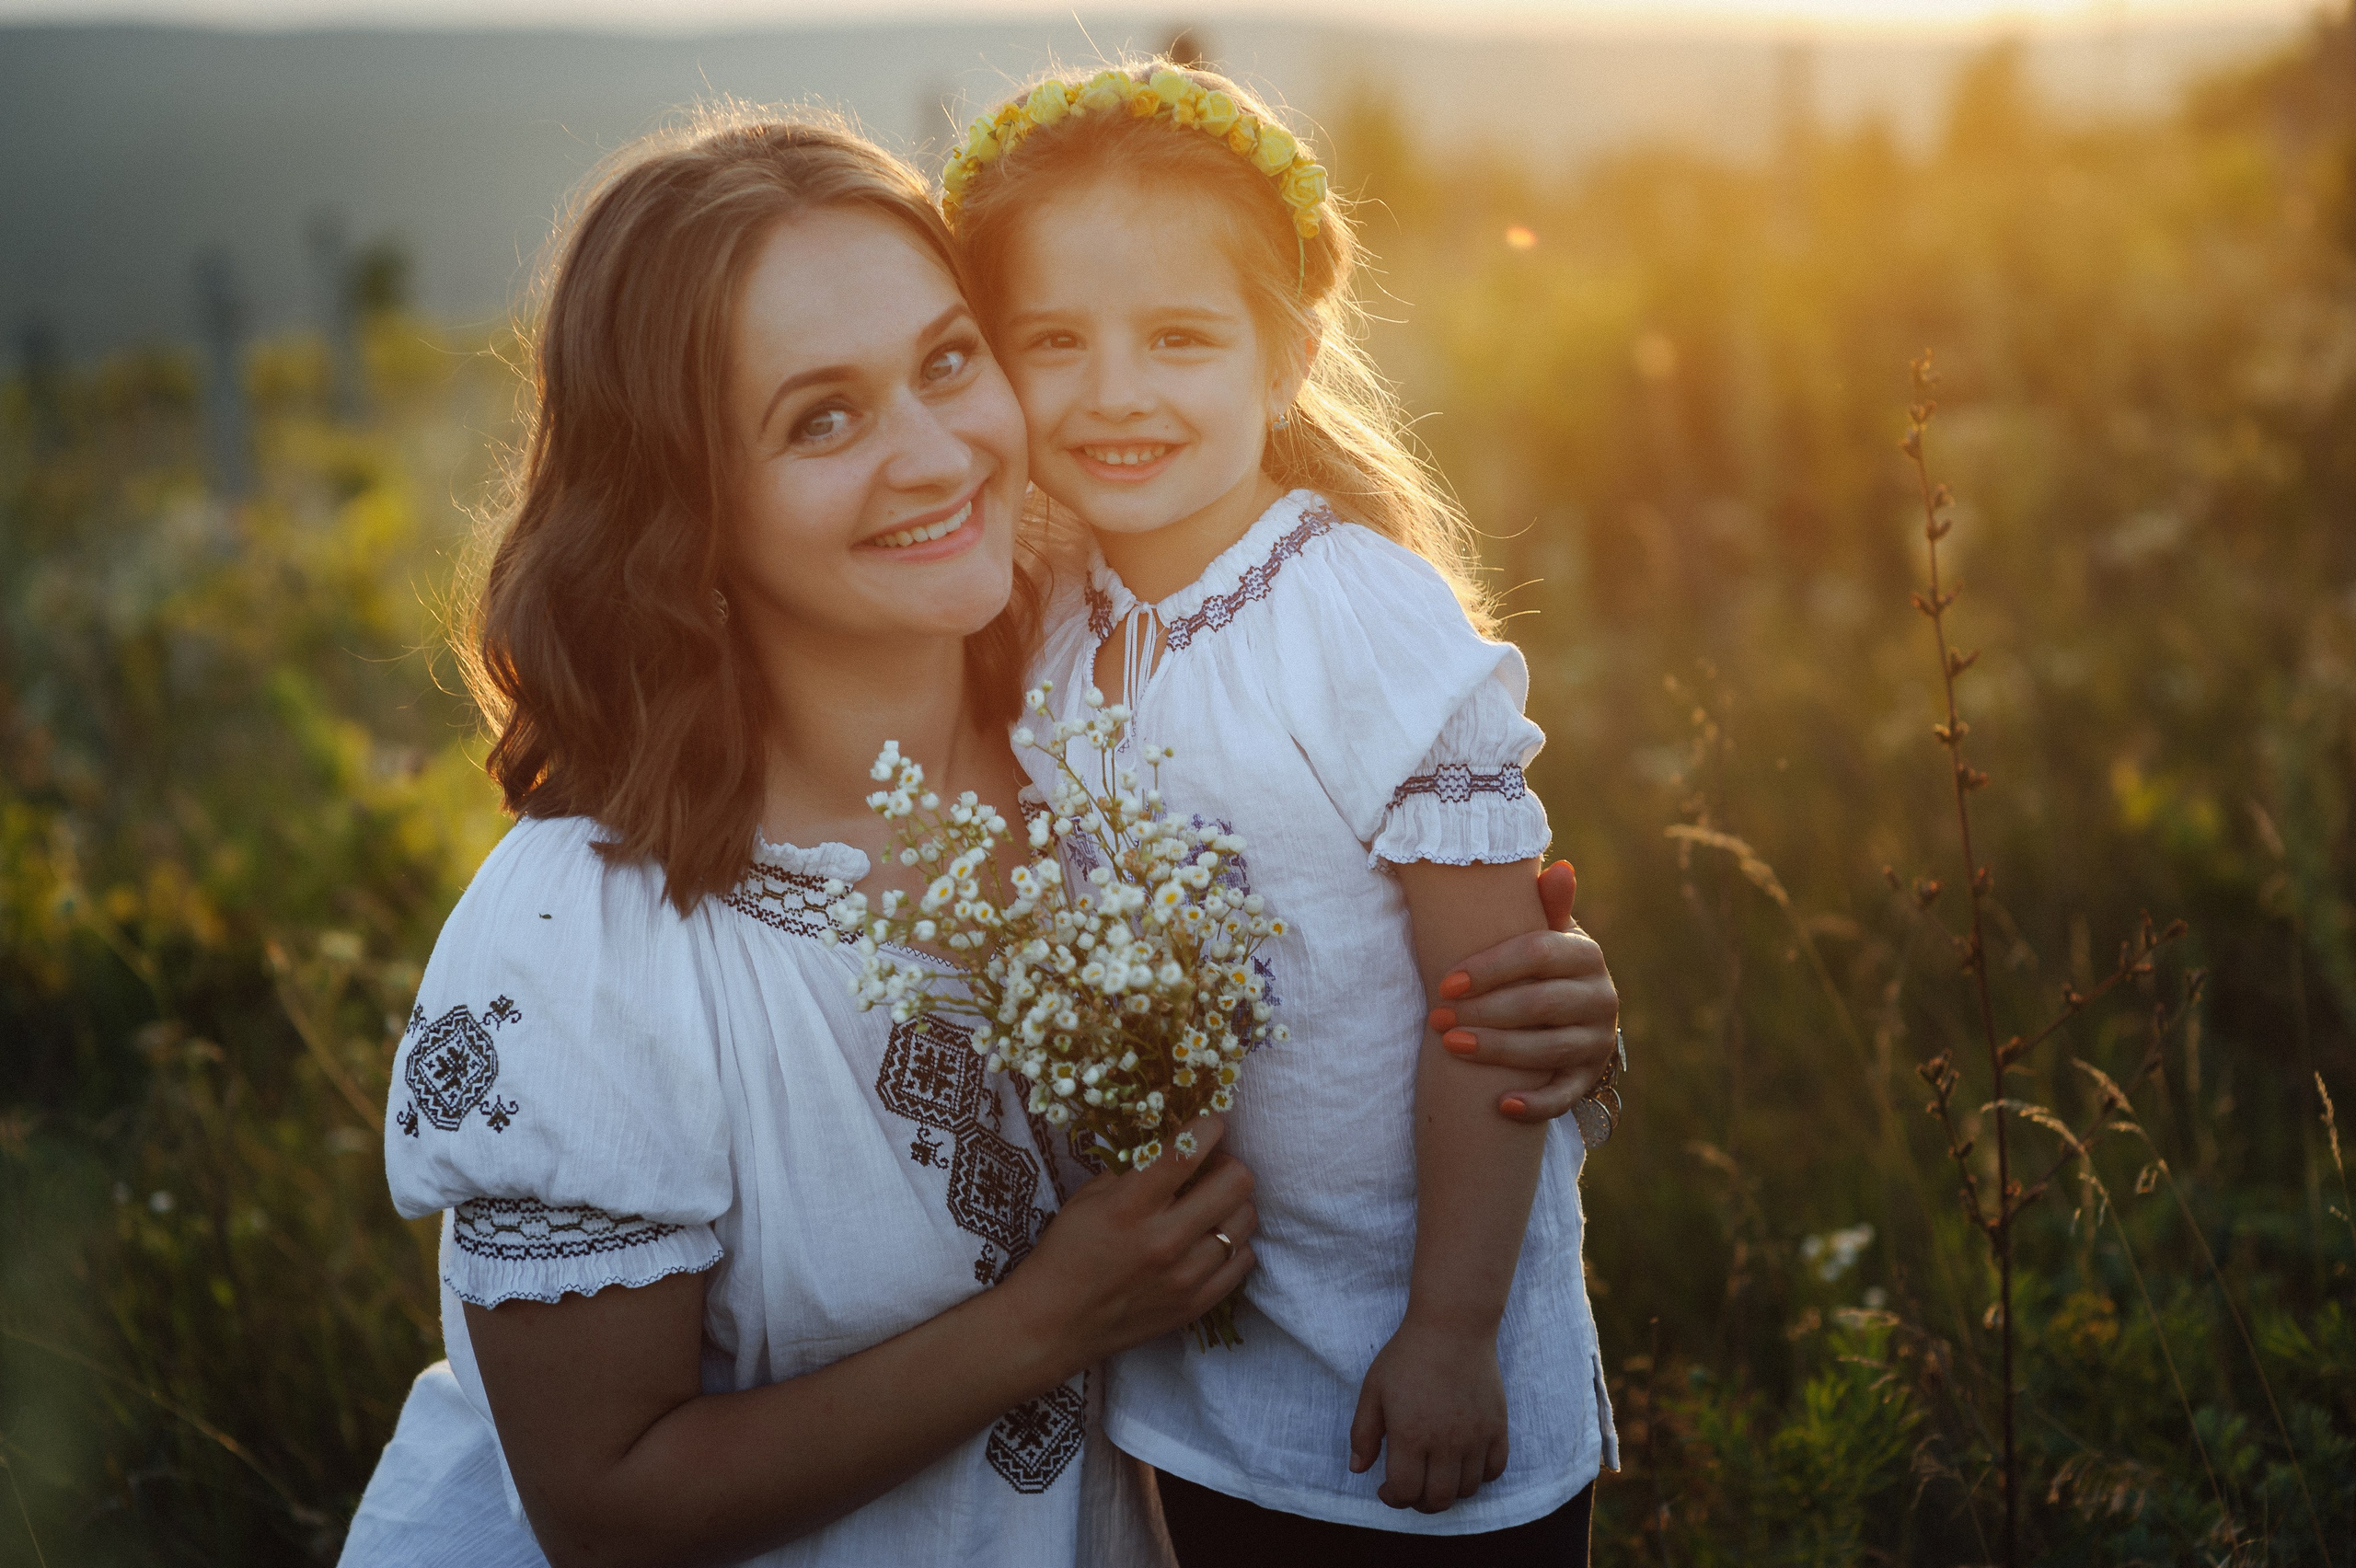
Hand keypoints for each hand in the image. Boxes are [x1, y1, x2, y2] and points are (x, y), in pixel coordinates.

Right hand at [1004, 1116, 1257, 1373]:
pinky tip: (1210, 1240)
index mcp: (1130, 1206)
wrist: (1055, 1324)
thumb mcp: (1088, 1198)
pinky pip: (1243, 1261)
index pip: (1187, 1153)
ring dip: (1232, 1204)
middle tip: (1211, 1168)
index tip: (1212, 1121)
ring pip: (1245, 1220)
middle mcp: (1164, 1240)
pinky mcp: (1196, 1304)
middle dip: (1228, 1164)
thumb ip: (1135, 1170)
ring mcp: (1185, 1276)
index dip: (1209, 1126)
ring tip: (1210, 1207)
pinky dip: (1233, 1244)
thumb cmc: (1067, 1252)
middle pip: (1236, 1183)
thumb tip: (1175, 1144)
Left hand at [1347, 1320, 1508, 1512]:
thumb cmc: (1408, 1356)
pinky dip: (1480, 1477)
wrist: (1453, 1327)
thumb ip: (1363, 1433)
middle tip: (1411, 1489)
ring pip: (1467, 1490)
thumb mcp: (1373, 1390)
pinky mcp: (1497, 1427)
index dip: (1393, 1499)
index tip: (1386, 1488)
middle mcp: (1446, 1443)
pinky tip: (1464, 1464)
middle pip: (1439, 1499)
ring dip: (1449, 1492)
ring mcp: (1476, 1437)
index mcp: (1411, 1436)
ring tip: (1436, 1476)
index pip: (1406, 1492)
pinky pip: (1495, 1470)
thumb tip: (1358, 1469)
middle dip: (1420, 1503)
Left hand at [1427, 861, 1619, 1122]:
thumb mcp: (1546, 933)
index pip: (1538, 954)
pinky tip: (1502, 1105)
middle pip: (1540, 1003)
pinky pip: (1566, 1095)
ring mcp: (1598, 1039)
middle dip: (1483, 1011)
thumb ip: (1546, 906)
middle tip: (1436, 1019)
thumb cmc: (1542, 965)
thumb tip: (1561, 869)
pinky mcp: (1590, 1076)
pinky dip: (1537, 1103)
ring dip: (1497, 1050)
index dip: (1489, 968)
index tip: (1445, 982)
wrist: (1573, 1012)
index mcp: (1585, 955)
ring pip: (1549, 1048)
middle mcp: (1601, 996)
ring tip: (1450, 1047)